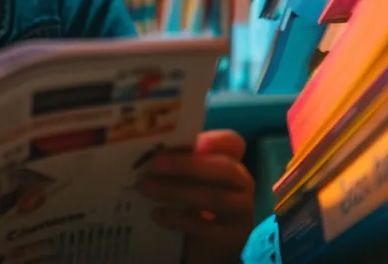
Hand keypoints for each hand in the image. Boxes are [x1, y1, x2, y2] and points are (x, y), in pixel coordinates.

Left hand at [137, 130, 258, 263]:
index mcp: (229, 164)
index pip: (233, 144)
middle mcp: (241, 184)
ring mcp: (241, 211)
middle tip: (156, 163)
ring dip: (178, 191)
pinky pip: (207, 227)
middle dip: (190, 164)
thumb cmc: (191, 206)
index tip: (195, 140)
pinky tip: (156, 214)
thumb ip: (175, 164)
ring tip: (146, 188)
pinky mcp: (232, 237)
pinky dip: (179, 219)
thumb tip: (149, 151)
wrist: (202, 247)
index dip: (217, 139)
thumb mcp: (185, 182)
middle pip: (225, 169)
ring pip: (217, 198)